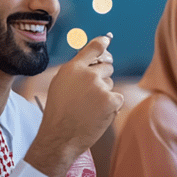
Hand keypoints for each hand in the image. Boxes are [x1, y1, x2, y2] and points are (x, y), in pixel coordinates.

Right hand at [26, 34, 124, 176]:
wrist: (60, 137)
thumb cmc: (58, 113)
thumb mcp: (60, 85)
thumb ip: (75, 72)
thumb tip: (90, 63)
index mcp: (73, 68)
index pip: (92, 49)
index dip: (102, 43)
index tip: (107, 40)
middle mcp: (87, 74)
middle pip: (107, 67)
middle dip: (103, 78)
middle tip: (90, 95)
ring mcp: (100, 87)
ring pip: (111, 84)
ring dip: (105, 95)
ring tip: (89, 108)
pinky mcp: (111, 100)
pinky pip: (117, 98)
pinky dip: (111, 107)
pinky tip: (98, 115)